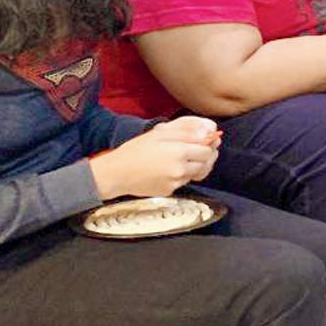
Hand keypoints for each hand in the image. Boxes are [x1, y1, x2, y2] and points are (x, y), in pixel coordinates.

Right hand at [89, 116, 220, 199]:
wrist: (116, 173)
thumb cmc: (135, 150)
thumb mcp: (160, 134)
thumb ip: (186, 133)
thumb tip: (207, 134)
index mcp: (178, 152)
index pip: (207, 150)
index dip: (209, 146)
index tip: (207, 142)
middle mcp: (180, 169)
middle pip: (205, 164)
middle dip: (204, 157)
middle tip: (197, 150)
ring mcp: (175, 182)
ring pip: (195, 174)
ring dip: (193, 166)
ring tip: (180, 159)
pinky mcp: (169, 191)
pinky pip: (182, 182)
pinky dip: (180, 176)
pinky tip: (168, 169)